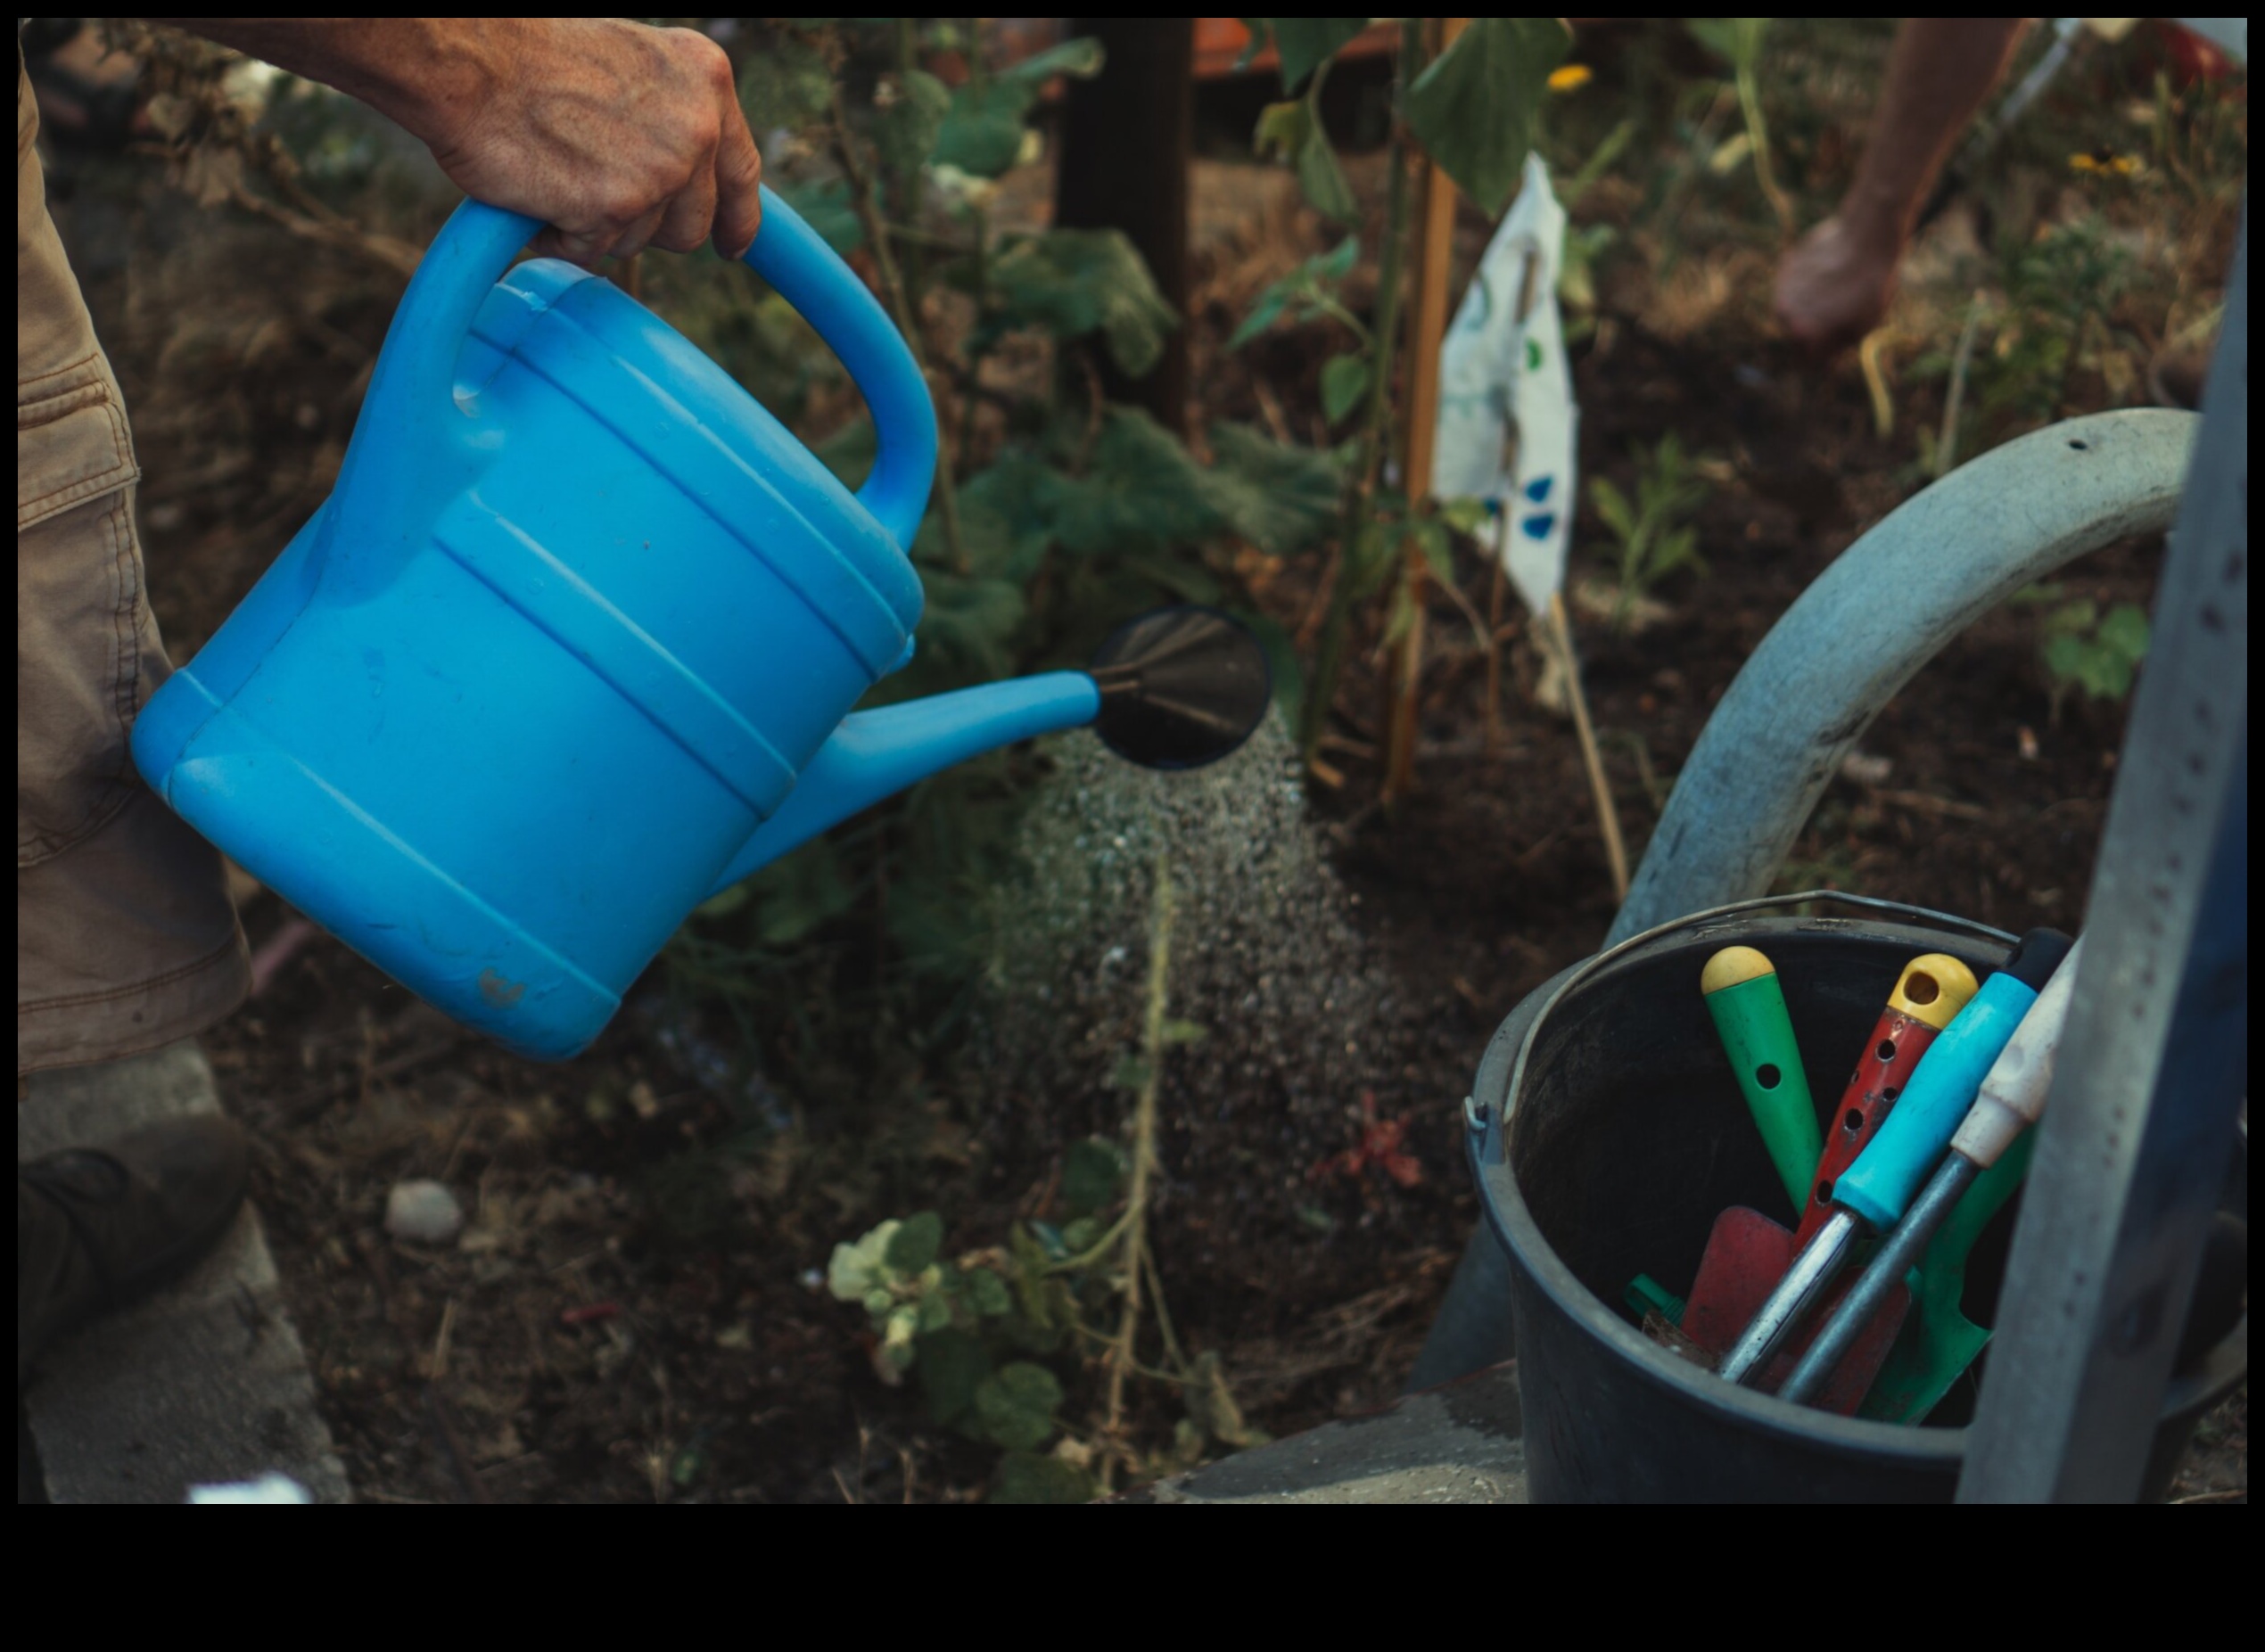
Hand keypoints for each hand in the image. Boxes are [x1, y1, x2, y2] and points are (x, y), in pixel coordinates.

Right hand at [401, 19, 762, 265]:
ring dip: (597, 226)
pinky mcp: (617, 208)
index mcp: (707, 80)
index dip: (738, 220)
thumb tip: (688, 177)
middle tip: (595, 191)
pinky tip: (537, 190)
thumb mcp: (631, 66)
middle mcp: (698, 127)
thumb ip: (670, 116)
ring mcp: (662, 171)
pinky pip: (594, 252)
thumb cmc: (530, 57)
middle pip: (692, 225)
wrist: (469, 59)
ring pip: (641, 242)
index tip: (732, 248)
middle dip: (648, 226)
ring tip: (555, 170)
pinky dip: (560, 235)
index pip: (742, 172)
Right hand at [1772, 216, 1900, 356]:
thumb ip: (1837, 347)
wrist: (1867, 235)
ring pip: (1794, 312)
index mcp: (1803, 332)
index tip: (1844, 339)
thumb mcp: (1864, 327)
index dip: (1828, 354)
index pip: (1809, 360)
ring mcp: (1782, 288)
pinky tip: (1829, 273)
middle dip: (1816, 331)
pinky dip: (1808, 285)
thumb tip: (1823, 360)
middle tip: (1843, 313)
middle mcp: (1785, 313)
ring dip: (1811, 308)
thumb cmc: (1871, 284)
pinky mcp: (1785, 267)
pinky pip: (1795, 287)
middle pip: (1798, 336)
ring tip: (1837, 291)